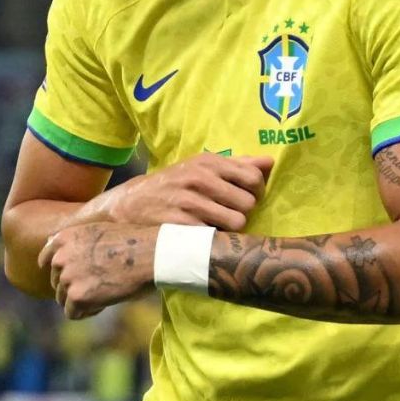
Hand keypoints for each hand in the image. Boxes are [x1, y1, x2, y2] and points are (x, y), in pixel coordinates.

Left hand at [38, 223, 159, 318]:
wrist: (152, 253)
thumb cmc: (133, 242)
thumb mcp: (99, 231)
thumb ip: (75, 243)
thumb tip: (55, 258)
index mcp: (64, 237)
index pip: (46, 259)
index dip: (58, 271)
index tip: (69, 279)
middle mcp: (60, 256)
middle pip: (57, 282)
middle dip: (74, 287)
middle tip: (98, 288)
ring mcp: (67, 277)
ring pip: (63, 299)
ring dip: (81, 301)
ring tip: (104, 295)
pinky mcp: (77, 296)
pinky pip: (72, 313)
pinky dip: (87, 312)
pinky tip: (104, 304)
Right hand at [89, 154, 272, 231]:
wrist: (130, 206)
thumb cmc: (175, 186)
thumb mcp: (201, 168)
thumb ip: (237, 165)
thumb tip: (270, 161)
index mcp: (208, 162)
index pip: (254, 177)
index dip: (256, 192)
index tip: (246, 199)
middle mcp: (199, 178)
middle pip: (248, 203)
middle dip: (243, 212)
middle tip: (228, 214)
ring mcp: (189, 202)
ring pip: (236, 222)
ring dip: (230, 229)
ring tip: (216, 225)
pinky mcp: (181, 225)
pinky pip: (216, 236)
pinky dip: (213, 239)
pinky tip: (201, 234)